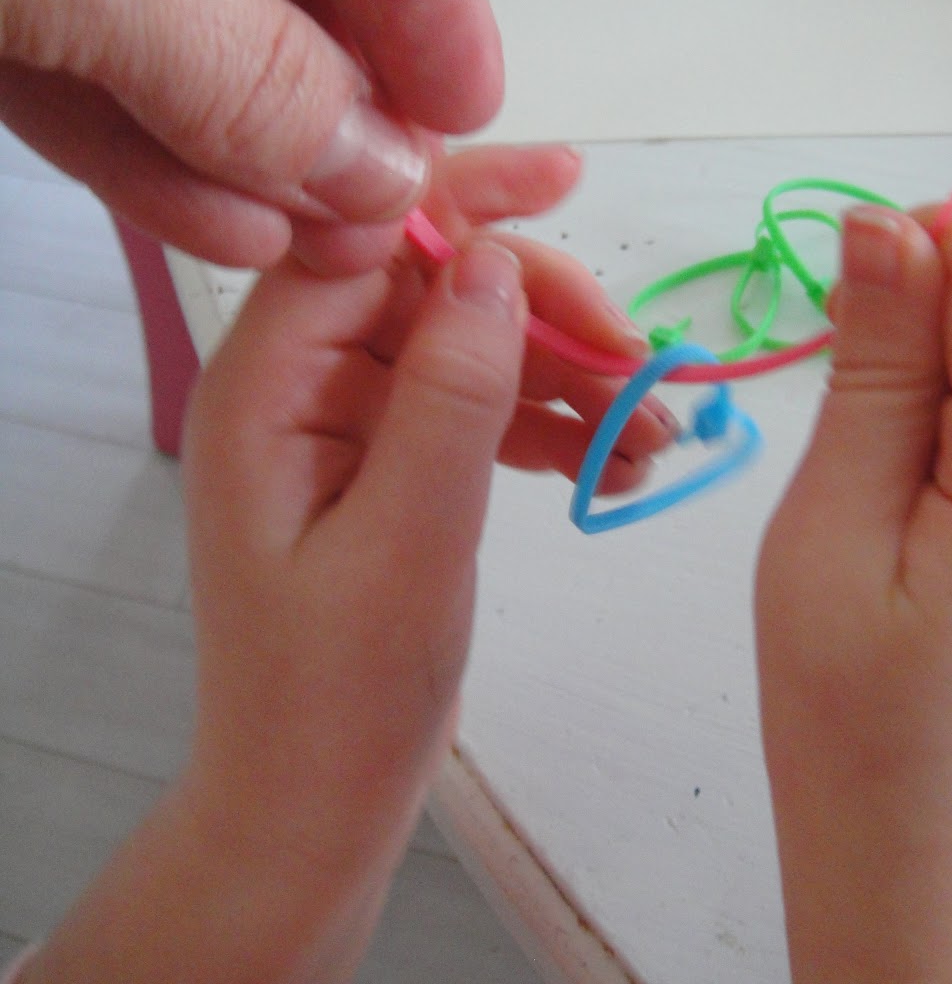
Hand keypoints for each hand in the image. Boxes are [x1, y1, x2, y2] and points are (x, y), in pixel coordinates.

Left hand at [11, 143, 669, 983]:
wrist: (315, 807)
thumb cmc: (340, 694)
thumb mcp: (407, 543)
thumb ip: (450, 395)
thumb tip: (493, 259)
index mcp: (267, 384)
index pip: (360, 237)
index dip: (460, 193)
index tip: (570, 176)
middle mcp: (300, 384)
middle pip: (430, 284)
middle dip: (540, 307)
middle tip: (639, 362)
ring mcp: (347, 425)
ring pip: (469, 343)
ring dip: (563, 370)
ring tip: (653, 431)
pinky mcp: (393, 466)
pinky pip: (477, 406)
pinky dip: (548, 420)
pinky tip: (617, 456)